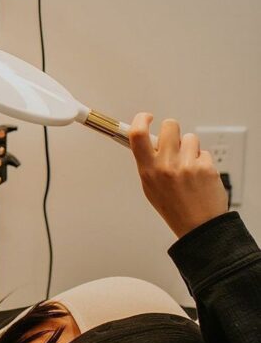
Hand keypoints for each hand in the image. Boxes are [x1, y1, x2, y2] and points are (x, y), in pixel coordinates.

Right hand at [127, 112, 229, 239]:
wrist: (199, 226)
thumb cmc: (175, 207)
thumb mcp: (151, 187)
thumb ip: (148, 163)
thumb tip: (147, 141)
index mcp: (148, 170)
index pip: (137, 134)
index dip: (140, 119)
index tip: (146, 117)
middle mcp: (165, 165)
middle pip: (169, 125)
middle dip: (173, 131)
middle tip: (175, 143)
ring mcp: (186, 165)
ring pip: (190, 138)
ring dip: (190, 148)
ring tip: (189, 166)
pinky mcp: (205, 167)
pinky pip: (204, 152)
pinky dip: (203, 161)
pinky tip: (200, 176)